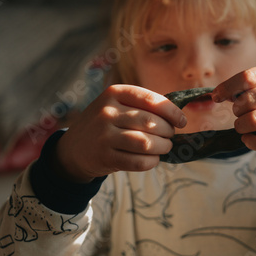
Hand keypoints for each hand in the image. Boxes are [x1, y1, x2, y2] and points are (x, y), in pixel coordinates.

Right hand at [54, 85, 186, 182]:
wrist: (73, 149)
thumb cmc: (106, 125)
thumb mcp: (117, 106)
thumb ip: (143, 106)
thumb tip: (178, 115)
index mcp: (114, 93)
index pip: (151, 99)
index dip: (171, 111)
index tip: (182, 121)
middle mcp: (107, 112)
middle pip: (150, 122)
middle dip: (168, 131)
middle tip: (170, 136)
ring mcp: (104, 135)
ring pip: (146, 142)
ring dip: (162, 147)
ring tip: (165, 147)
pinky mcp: (104, 157)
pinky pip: (137, 161)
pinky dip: (151, 162)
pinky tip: (153, 159)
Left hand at [212, 65, 255, 155]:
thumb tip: (225, 93)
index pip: (249, 76)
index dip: (228, 87)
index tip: (216, 96)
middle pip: (249, 99)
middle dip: (236, 109)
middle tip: (238, 113)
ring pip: (254, 120)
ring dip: (240, 126)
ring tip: (241, 126)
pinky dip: (250, 142)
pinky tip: (248, 139)